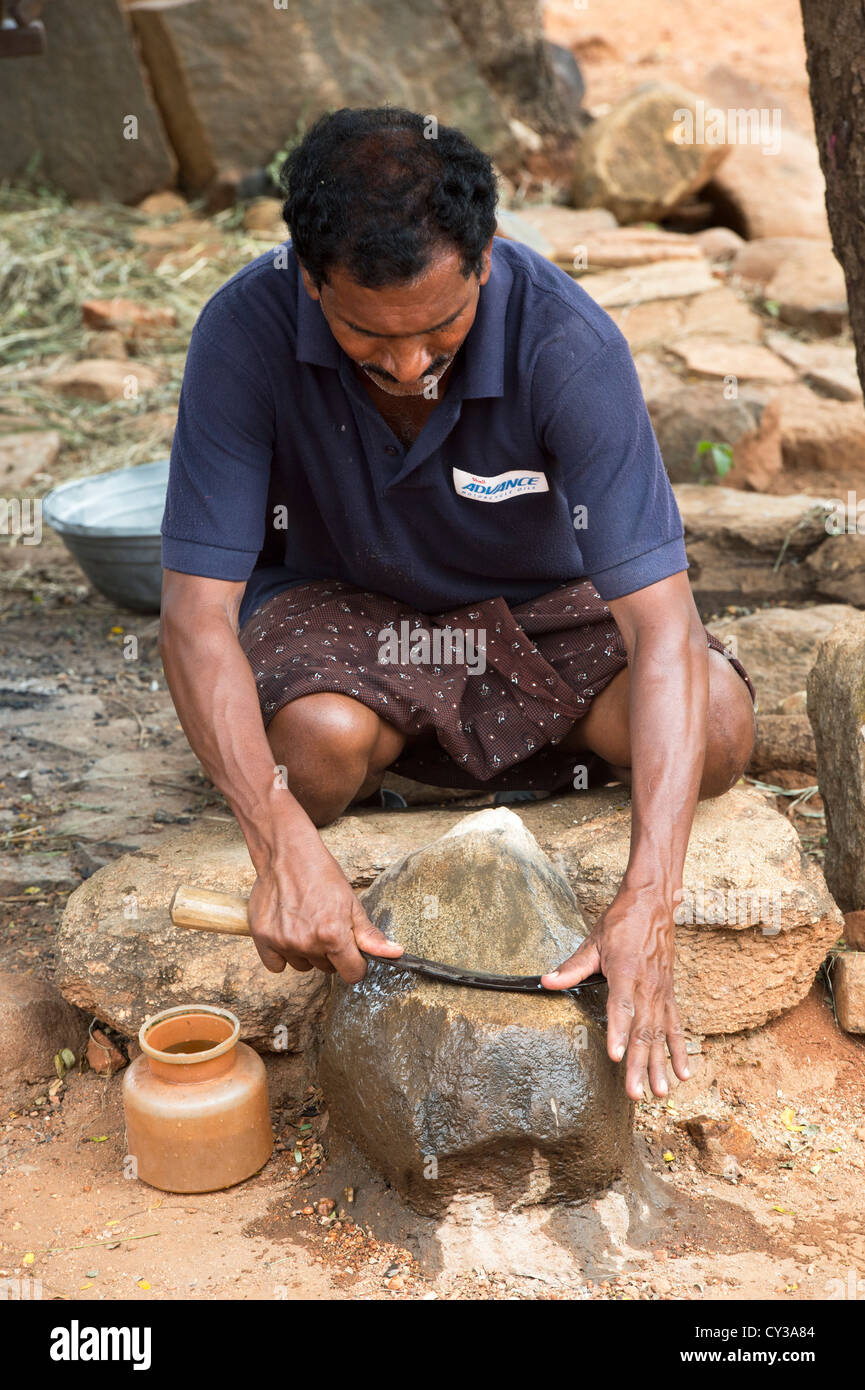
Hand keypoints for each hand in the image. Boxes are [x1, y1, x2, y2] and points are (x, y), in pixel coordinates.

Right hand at [246, 842, 402, 982]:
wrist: (287, 855)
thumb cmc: (322, 875)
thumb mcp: (352, 903)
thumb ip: (370, 935)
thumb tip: (396, 954)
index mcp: (333, 935)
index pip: (352, 973)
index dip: (356, 963)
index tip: (351, 952)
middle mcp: (307, 943)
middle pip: (327, 969)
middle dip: (330, 953)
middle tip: (325, 924)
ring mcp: (283, 942)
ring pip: (303, 966)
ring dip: (306, 952)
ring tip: (305, 923)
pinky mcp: (262, 938)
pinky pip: (276, 965)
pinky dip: (282, 953)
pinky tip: (287, 931)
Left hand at [541, 884, 688, 1100]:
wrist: (652, 905)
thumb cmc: (621, 923)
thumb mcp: (594, 941)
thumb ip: (572, 966)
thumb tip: (547, 981)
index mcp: (626, 971)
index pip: (621, 1006)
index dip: (618, 1032)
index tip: (616, 1056)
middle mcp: (647, 985)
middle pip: (643, 1030)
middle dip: (640, 1065)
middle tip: (636, 1094)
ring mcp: (661, 992)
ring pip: (660, 1034)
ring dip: (660, 1065)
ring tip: (659, 1093)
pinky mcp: (669, 994)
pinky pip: (675, 1026)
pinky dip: (679, 1050)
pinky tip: (683, 1074)